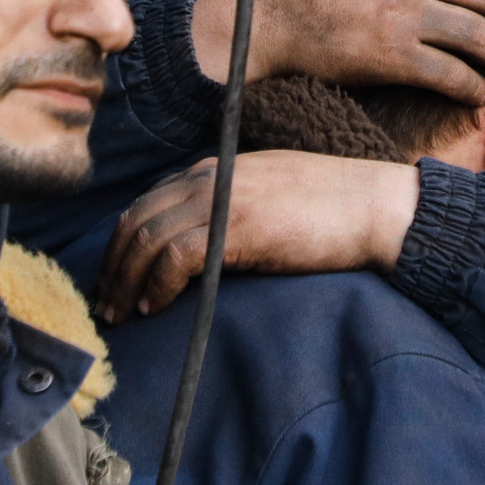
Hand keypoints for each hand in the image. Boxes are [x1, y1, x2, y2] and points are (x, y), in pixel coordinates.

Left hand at [95, 150, 420, 322]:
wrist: (377, 205)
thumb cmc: (333, 209)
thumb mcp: (270, 197)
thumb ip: (232, 209)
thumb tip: (204, 246)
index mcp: (217, 169)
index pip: (149, 201)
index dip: (124, 242)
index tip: (117, 278)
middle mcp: (211, 178)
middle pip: (138, 219)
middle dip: (114, 265)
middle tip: (108, 305)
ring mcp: (224, 199)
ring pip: (148, 238)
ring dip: (127, 281)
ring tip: (123, 315)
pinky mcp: (239, 227)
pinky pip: (176, 257)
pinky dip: (157, 285)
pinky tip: (156, 306)